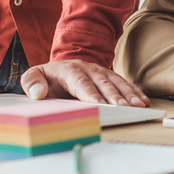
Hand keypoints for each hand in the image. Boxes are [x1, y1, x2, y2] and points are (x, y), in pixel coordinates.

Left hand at [21, 60, 148, 106]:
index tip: (98, 104)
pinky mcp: (108, 76)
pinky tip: (142, 99)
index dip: (90, 93)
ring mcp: (100, 71)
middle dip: (114, 96)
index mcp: (69, 70)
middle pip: (103, 83)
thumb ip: (31, 82)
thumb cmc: (47, 76)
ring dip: (128, 94)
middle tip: (123, 107)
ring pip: (116, 82)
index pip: (81, 82)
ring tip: (137, 104)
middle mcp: (88, 68)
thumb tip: (38, 92)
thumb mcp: (33, 75)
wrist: (60, 66)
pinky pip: (123, 83)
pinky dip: (134, 91)